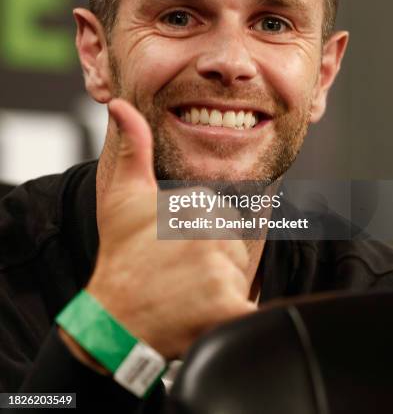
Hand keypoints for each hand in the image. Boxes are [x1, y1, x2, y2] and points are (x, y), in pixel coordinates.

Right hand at [85, 98, 254, 359]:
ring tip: (184, 293)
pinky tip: (207, 315)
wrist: (114, 317)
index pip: (218, 218)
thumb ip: (133, 147)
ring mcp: (221, 272)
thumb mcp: (123, 195)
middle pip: (233, 247)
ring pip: (239, 276)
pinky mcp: (228, 308)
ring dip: (219, 288)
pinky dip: (236, 314)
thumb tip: (121, 105)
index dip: (196, 235)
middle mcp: (212, 234)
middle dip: (212, 261)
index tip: (171, 247)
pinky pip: (249, 309)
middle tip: (177, 273)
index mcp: (196, 203)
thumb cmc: (121, 254)